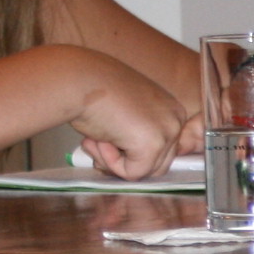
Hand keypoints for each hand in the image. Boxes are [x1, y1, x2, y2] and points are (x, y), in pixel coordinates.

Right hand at [67, 55, 186, 180]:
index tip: (109, 136)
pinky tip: (101, 139)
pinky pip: (133, 173)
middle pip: (157, 164)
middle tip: (98, 141)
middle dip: (125, 159)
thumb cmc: (93, 93)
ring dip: (115, 161)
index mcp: (171, 110)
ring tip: (97, 138)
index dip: (130, 151)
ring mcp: (167, 131)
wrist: (78, 80)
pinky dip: (110, 163)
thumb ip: (135, 137)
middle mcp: (175, 119)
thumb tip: (134, 167)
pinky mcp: (153, 144)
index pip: (160, 150)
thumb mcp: (126, 115)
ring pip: (145, 171)